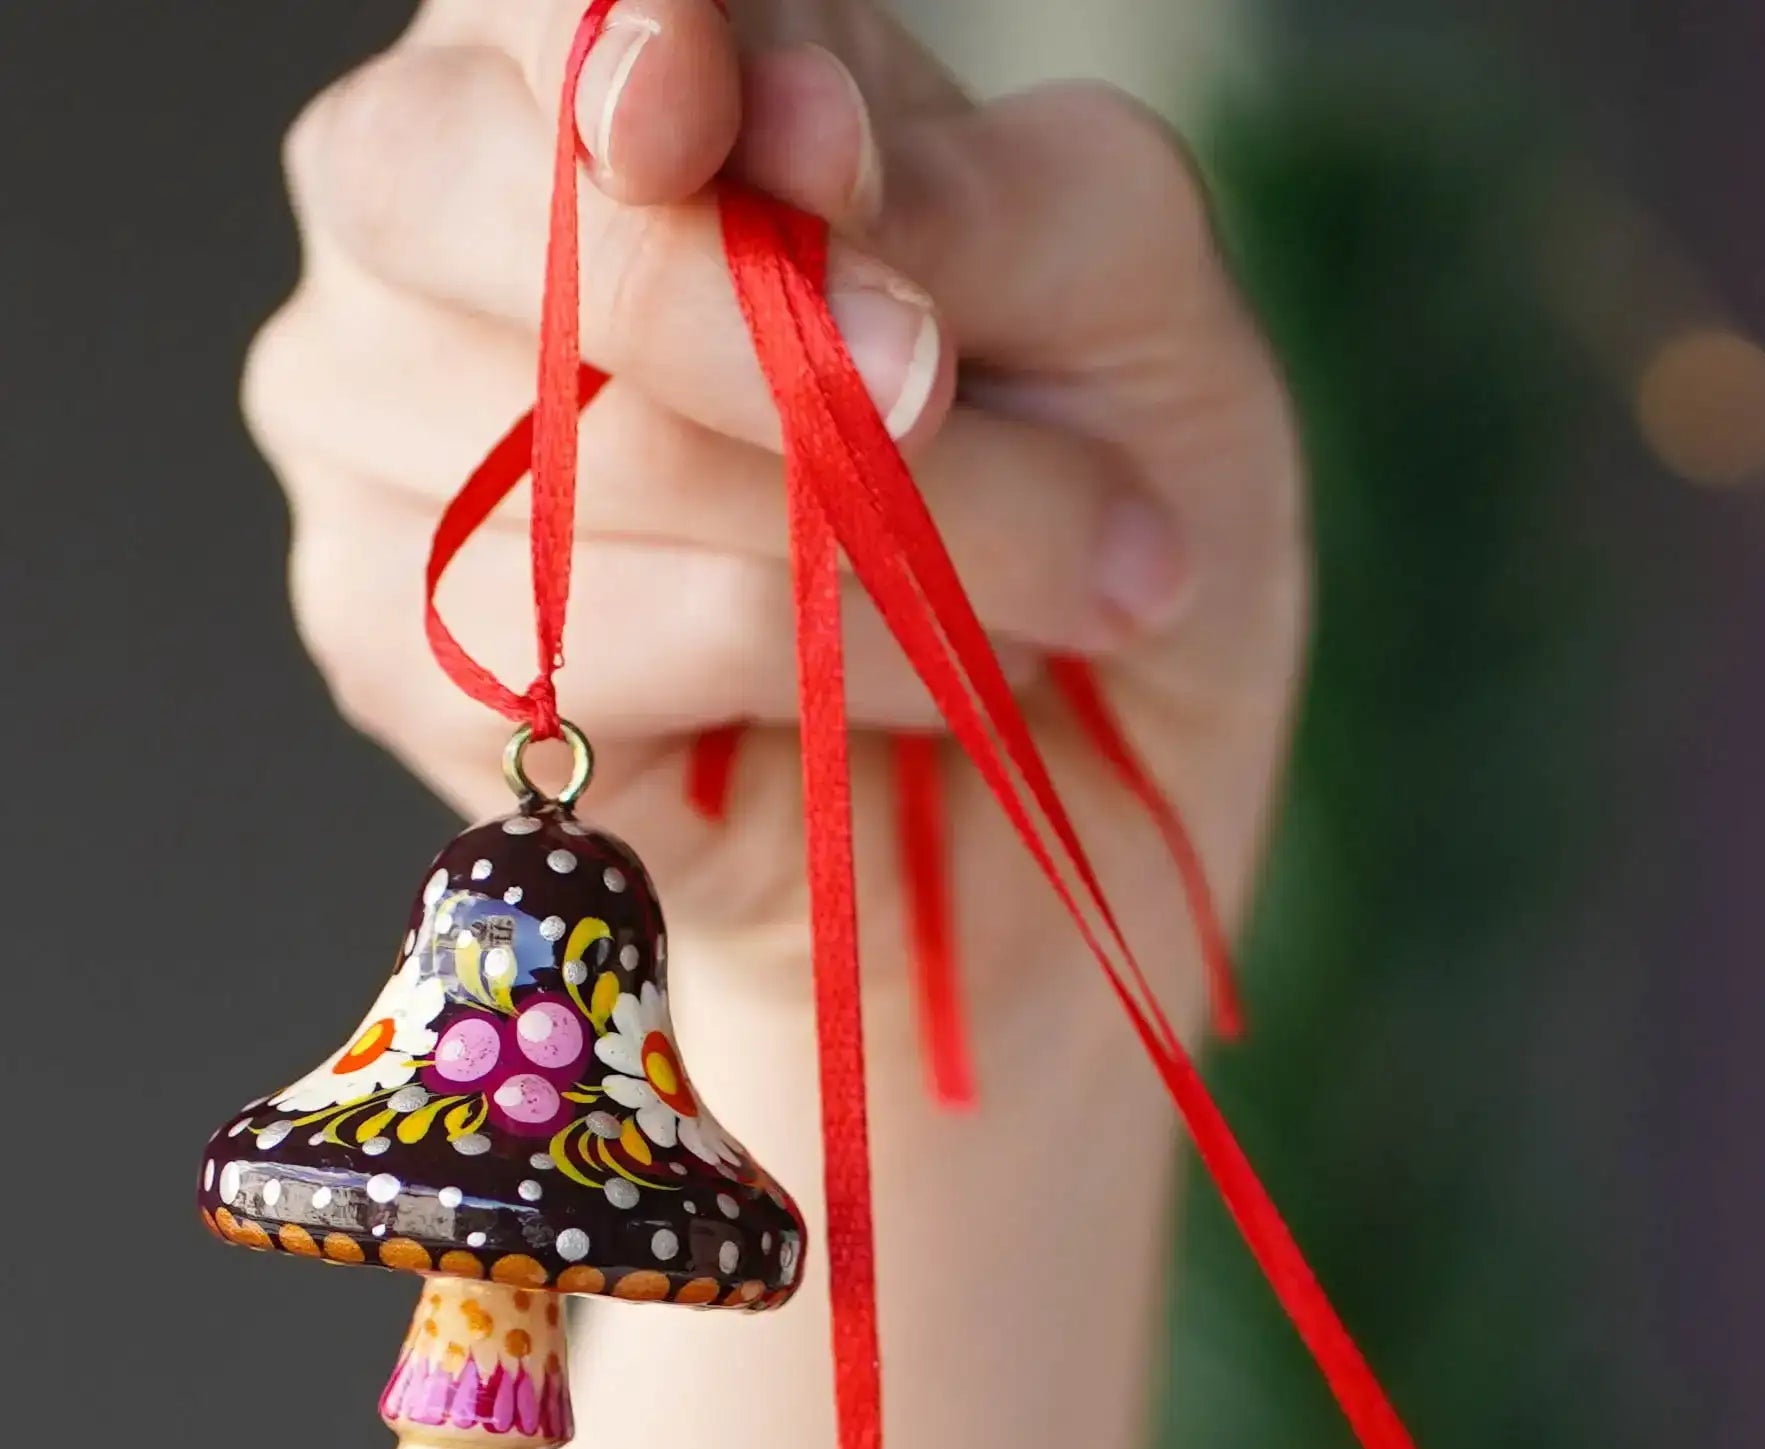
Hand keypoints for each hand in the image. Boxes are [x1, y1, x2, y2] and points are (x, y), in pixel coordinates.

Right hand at [247, 0, 1304, 1008]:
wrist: (1091, 795)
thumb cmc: (1098, 500)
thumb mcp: (1128, 303)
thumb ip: (979, 188)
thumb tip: (799, 142)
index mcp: (595, 59)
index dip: (614, 43)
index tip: (717, 118)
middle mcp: (428, 209)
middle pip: (450, 185)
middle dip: (736, 308)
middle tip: (939, 389)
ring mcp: (375, 426)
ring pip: (583, 442)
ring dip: (878, 524)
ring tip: (1065, 574)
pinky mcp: (401, 646)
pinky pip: (600, 634)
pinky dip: (825, 657)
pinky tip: (940, 678)